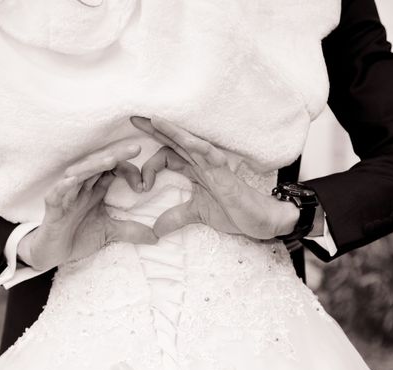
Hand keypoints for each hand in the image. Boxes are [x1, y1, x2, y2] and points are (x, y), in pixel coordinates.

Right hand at [18, 142, 156, 269]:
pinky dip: (64, 186)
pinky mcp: (52, 207)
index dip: (129, 172)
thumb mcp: (110, 233)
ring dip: (93, 166)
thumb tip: (156, 237)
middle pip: (98, 164)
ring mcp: (65, 195)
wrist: (53, 253)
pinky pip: (56, 193)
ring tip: (110, 160)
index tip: (144, 186)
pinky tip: (73, 180)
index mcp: (94, 188)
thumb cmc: (78, 235)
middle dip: (116, 155)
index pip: (113, 170)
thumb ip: (131, 231)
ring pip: (78, 173)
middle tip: (136, 148)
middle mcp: (81, 187)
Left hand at [130, 116, 299, 238]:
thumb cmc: (234, 211)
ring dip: (172, 131)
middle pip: (174, 141)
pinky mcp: (225, 171)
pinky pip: (210, 154)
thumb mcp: (196, 215)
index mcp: (194, 170)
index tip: (140, 185)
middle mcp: (201, 163)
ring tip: (153, 120)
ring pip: (190, 142)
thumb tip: (155, 230)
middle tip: (132, 117)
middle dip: (154, 129)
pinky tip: (185, 139)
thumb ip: (175, 218)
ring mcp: (213, 164)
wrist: (259, 220)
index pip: (167, 156)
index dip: (149, 165)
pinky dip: (198, 146)